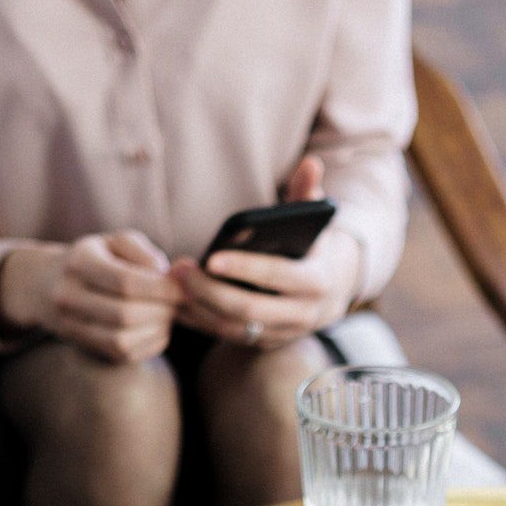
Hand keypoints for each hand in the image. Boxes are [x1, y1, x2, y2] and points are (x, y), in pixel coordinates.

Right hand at [0, 231, 180, 360]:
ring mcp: (72, 327)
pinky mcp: (86, 348)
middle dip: (162, 311)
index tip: (187, 288)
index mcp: (79, 262)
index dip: (162, 289)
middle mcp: (68, 296)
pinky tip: (157, 328)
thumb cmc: (98, 259)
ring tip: (168, 315)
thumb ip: (145, 254)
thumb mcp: (117, 243)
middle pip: (125, 315)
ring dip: (156, 331)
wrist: (50, 285)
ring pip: (123, 341)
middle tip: (179, 304)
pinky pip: (124, 355)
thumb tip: (174, 275)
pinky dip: (149, 344)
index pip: (125, 282)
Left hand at [171, 155, 361, 347]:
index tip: (211, 257)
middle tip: (180, 270)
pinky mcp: (265, 342)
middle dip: (211, 291)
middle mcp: (302, 315)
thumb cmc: (312, 248)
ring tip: (174, 283)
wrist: (331, 293)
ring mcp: (282, 333)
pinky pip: (228, 337)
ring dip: (201, 308)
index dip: (244, 269)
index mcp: (316, 282)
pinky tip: (178, 303)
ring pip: (235, 329)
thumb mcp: (315, 223)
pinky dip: (202, 322)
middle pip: (250, 310)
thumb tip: (311, 162)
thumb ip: (309, 194)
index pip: (277, 277)